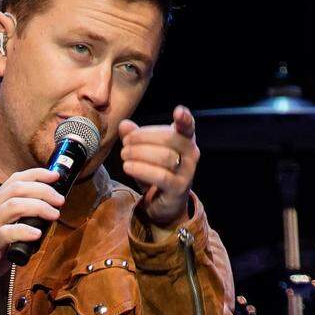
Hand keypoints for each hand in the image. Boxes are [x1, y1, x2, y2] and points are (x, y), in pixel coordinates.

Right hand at [0, 168, 63, 295]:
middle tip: (60, 200)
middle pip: (17, 188)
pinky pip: (7, 233)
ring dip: (39, 207)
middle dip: (43, 190)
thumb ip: (18, 220)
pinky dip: (24, 230)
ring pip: (14, 205)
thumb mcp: (1, 229)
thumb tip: (46, 217)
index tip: (56, 177)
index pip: (15, 179)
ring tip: (54, 214)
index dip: (37, 175)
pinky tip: (37, 234)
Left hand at [118, 104, 198, 229]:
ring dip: (139, 153)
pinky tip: (128, 167)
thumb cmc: (157, 171)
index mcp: (185, 140)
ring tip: (124, 155)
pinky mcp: (178, 188)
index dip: (185, 118)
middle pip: (170, 138)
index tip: (178, 111)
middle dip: (143, 137)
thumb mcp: (145, 152)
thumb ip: (135, 137)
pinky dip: (141, 169)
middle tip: (126, 142)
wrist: (166, 204)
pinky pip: (161, 176)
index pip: (188, 126)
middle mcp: (190, 154)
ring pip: (165, 157)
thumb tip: (124, 124)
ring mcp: (187, 172)